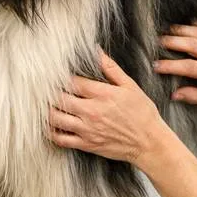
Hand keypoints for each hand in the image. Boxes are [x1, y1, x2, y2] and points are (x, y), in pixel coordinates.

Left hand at [48, 50, 171, 165]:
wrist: (149, 142)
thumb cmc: (142, 113)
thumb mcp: (130, 86)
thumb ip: (111, 68)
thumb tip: (97, 51)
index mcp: (102, 94)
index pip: (71, 81)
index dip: (61, 77)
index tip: (57, 76)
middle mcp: (91, 111)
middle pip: (59, 98)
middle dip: (51, 93)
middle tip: (47, 89)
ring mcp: (87, 129)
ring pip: (55, 118)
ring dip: (48, 111)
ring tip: (48, 105)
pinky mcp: (86, 144)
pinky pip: (60, 139)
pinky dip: (52, 132)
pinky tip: (52, 126)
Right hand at [156, 20, 196, 108]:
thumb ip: (196, 97)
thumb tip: (175, 94)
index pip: (188, 67)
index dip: (170, 66)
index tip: (156, 66)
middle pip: (191, 44)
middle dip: (173, 42)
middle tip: (158, 42)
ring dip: (181, 30)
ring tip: (167, 31)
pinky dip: (196, 25)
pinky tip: (186, 24)